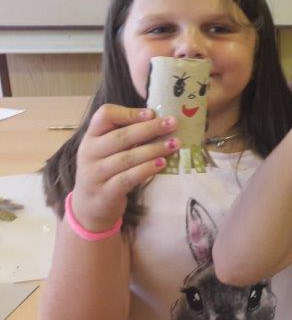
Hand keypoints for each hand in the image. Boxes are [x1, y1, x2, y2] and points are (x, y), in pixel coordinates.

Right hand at [71, 105, 179, 231]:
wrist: (90, 206)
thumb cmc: (107, 170)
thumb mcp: (108, 149)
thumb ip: (126, 134)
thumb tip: (159, 119)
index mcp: (91, 136)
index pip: (104, 115)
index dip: (129, 113)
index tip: (152, 113)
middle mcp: (89, 153)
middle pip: (120, 137)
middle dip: (150, 128)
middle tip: (173, 123)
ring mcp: (95, 174)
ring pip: (126, 158)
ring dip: (153, 149)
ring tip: (174, 144)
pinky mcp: (105, 193)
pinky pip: (127, 179)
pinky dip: (146, 170)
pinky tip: (162, 164)